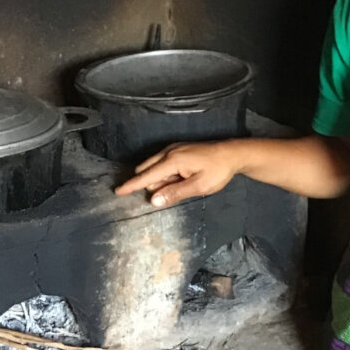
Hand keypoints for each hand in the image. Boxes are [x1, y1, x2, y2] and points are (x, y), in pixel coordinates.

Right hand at [114, 141, 239, 207]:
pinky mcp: (178, 149)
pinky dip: (165, 173)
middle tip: (168, 193)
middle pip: (146, 169)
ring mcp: (173, 149)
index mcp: (172, 161)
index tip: (117, 191)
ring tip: (183, 184)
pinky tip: (181, 179)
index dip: (131, 185)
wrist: (232, 154)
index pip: (146, 176)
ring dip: (160, 179)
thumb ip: (175, 193)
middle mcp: (169, 152)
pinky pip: (162, 163)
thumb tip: (153, 200)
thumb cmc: (217, 171)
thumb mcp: (198, 186)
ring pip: (154, 166)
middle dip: (148, 183)